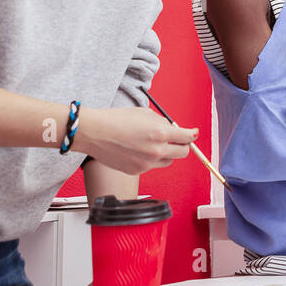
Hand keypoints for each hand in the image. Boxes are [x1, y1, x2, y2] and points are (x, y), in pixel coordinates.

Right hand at [73, 106, 195, 174]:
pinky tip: (137, 149)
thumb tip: (174, 130)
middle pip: (183, 153)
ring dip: (166, 153)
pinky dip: (149, 159)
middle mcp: (156, 150)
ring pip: (168, 161)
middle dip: (182, 145)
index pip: (187, 137)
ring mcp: (146, 163)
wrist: (94, 132)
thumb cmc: (116, 119)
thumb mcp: (145, 113)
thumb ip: (163, 123)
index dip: (192, 135)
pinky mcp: (136, 171)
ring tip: (151, 143)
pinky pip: (151, 166)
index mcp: (160, 133)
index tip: (192, 133)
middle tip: (176, 139)